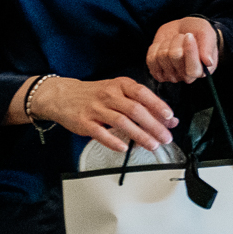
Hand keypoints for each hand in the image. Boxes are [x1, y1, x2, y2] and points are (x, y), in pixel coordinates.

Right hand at [32, 76, 177, 153]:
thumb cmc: (96, 94)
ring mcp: (96, 108)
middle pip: (135, 110)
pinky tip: (124, 148)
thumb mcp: (118, 92)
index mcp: (120, 85)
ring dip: (139, 135)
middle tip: (165, 137)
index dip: (157, 105)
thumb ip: (142, 104)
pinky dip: (114, 141)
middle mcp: (109, 95)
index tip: (169, 117)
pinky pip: (101, 133)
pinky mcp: (84, 122)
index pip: (142, 93)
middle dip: (153, 125)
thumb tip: (167, 118)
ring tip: (152, 145)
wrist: (63, 95)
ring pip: (121, 122)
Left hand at [147, 16, 219, 83]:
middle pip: (175, 57)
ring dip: (167, 42)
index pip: (193, 69)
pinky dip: (155, 48)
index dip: (190, 52)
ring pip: (161, 57)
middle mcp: (186, 77)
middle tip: (183, 36)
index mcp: (202, 70)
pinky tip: (164, 45)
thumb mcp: (206, 33)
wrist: (184, 30)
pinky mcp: (157, 72)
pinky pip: (150, 60)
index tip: (189, 35)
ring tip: (174, 40)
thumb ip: (208, 47)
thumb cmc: (197, 32)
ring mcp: (171, 76)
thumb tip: (208, 62)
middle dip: (178, 40)